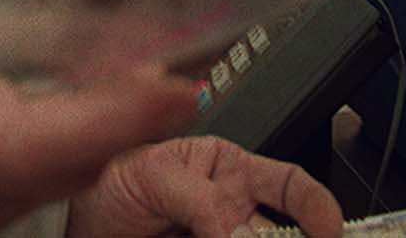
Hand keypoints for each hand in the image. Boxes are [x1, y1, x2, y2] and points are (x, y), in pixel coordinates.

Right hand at [0, 0, 200, 235]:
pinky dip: (42, 157)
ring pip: (28, 192)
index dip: (108, 118)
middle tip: (187, 52)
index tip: (178, 82)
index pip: (16, 135)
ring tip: (137, 69)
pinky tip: (63, 108)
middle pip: (46, 169)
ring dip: (90, 138)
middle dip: (124, 118)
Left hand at [68, 136, 343, 237]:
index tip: (329, 231)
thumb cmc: (110, 185)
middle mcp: (233, 217)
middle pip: (278, 236)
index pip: (289, 186)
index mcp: (230, 173)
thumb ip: (200, 199)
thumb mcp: (153, 176)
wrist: (77, 230)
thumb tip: (236, 230)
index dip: (317, 208)